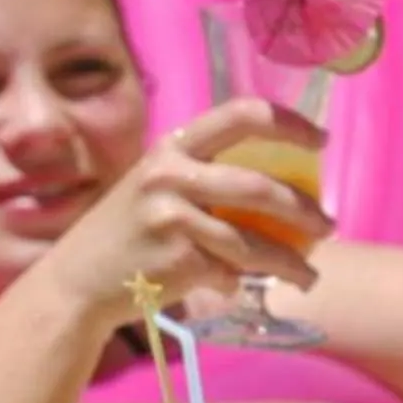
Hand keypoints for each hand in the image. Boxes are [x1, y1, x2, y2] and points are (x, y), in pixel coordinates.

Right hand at [42, 97, 329, 314]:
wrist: (75, 283)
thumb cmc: (122, 234)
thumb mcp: (153, 187)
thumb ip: (202, 176)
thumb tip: (278, 185)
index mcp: (172, 147)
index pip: (242, 115)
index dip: (290, 126)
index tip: (321, 142)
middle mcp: (171, 176)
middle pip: (260, 187)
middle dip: (305, 210)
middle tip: (328, 225)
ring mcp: (173, 220)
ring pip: (254, 242)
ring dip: (292, 263)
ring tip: (309, 276)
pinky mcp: (178, 261)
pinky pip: (231, 272)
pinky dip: (240, 282)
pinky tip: (238, 287)